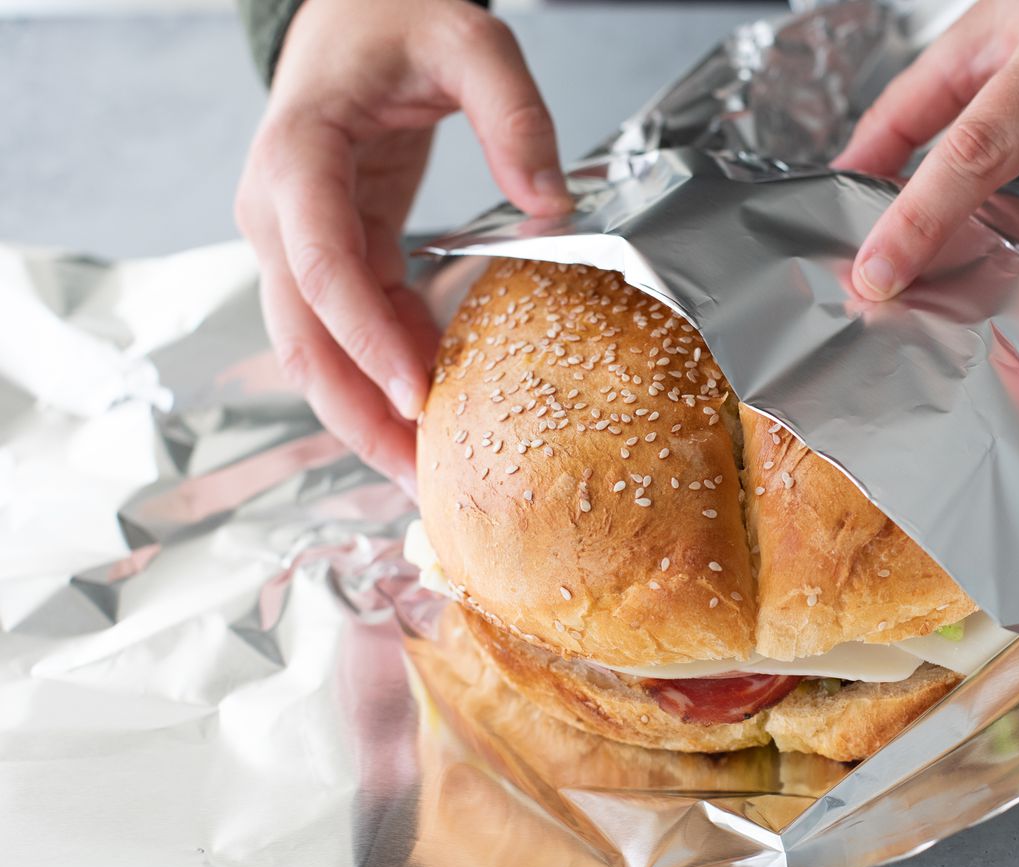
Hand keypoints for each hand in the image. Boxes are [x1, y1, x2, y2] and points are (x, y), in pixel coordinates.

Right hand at [235, 0, 570, 493]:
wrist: (351, 9)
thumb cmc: (395, 18)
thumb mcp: (468, 37)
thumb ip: (514, 114)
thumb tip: (551, 207)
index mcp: (298, 159)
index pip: (321, 267)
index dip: (366, 339)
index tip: (419, 397)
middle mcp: (279, 211)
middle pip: (304, 336)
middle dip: (357, 414)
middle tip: (420, 480)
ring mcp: (296, 240)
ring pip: (315, 351)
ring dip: (365, 415)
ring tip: (425, 476)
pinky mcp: (333, 253)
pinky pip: (353, 330)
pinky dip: (387, 376)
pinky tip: (435, 416)